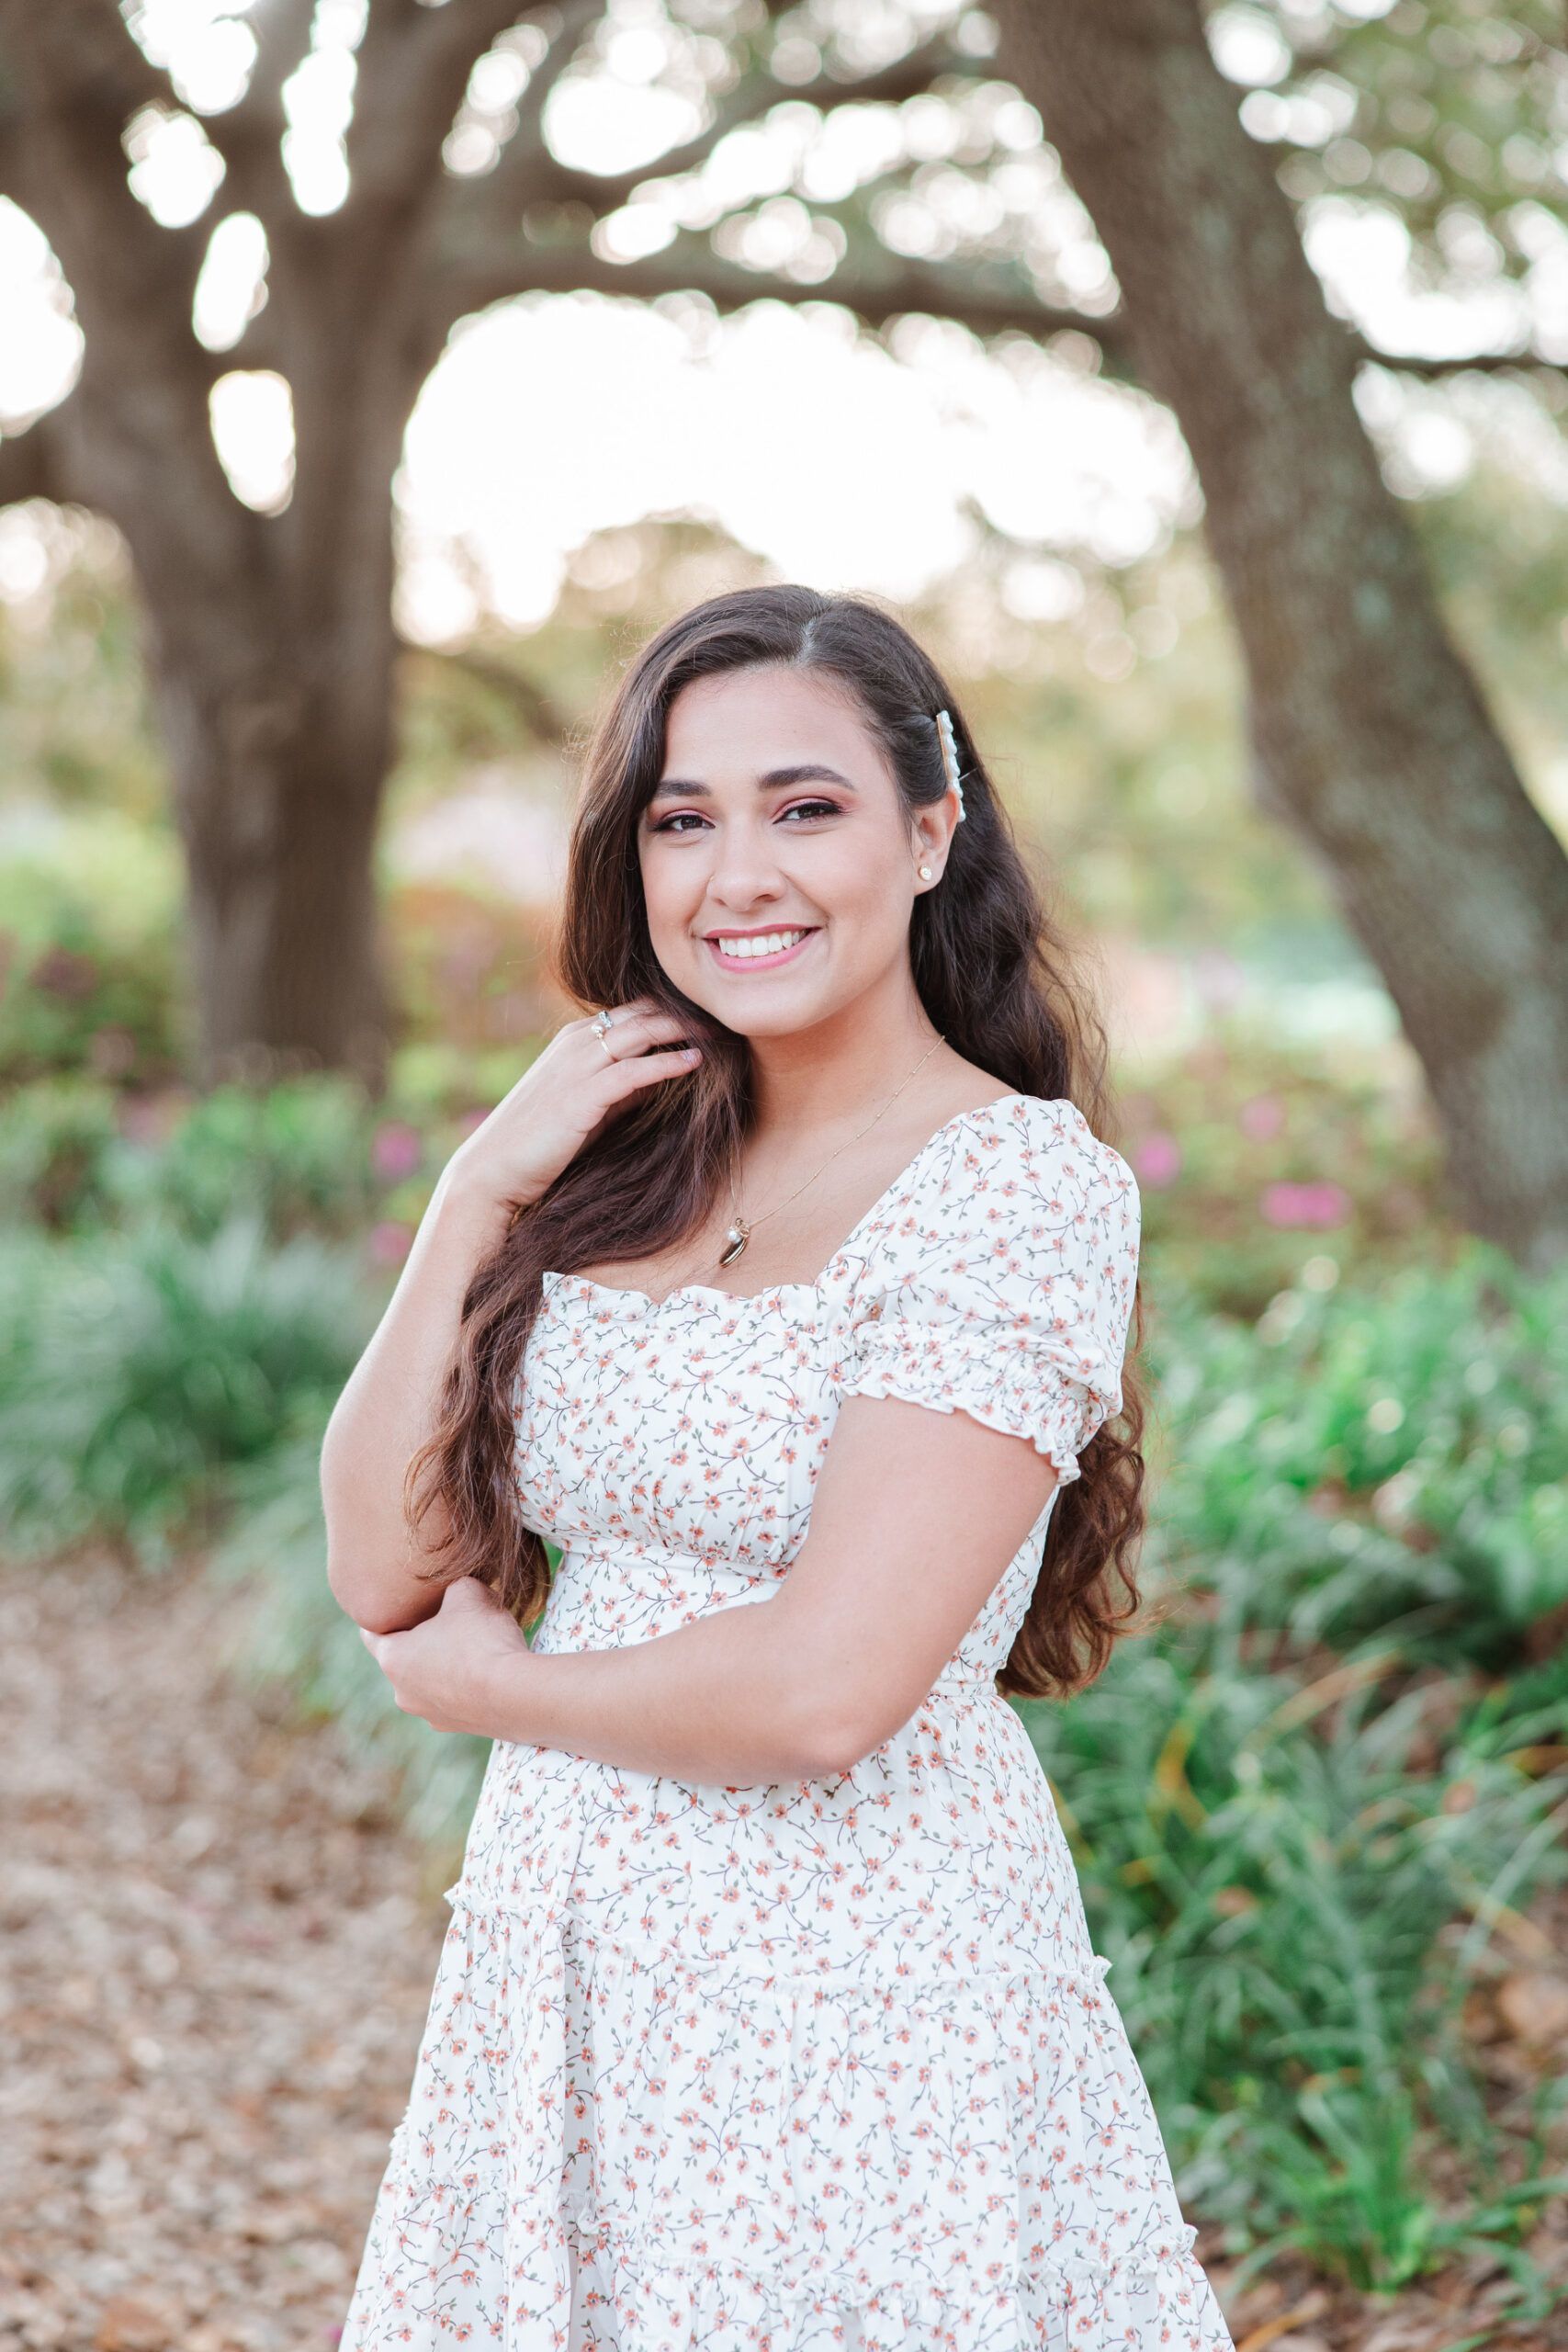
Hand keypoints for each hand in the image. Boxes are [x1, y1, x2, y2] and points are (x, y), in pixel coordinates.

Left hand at [359, 1575, 532, 1735]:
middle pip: (404, 1657)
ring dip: (444, 1664)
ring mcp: (429, 1715)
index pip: (370, 1632)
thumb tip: (458, 1588)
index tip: (399, 1601)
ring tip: (474, 1646)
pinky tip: (489, 1671)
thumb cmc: (482, 1640)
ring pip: (429, 1681)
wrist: (517, 1696)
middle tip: (446, 1618)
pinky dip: (465, 1685)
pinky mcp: (457, 1727)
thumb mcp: (467, 1592)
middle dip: (421, 1638)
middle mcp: (402, 1692)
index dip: (384, 1612)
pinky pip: (454, 1698)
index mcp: (393, 1658)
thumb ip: (453, 1586)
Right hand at [443, 997, 703, 1225]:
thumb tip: (665, 1073)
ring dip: (683, 1029)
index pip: (634, 1010)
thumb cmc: (542, 1142)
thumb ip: (624, 1086)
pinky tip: (695, 1061)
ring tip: (722, 1030)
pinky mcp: (580, 1095)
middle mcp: (576, 1044)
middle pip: (642, 1012)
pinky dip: (666, 1062)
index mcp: (576, 1039)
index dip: (674, 1009)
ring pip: (640, 1033)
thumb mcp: (589, 1105)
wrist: (494, 1171)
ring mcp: (576, 1066)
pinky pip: (633, 1070)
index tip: (712, 1015)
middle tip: (727, 1016)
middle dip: (686, 1011)